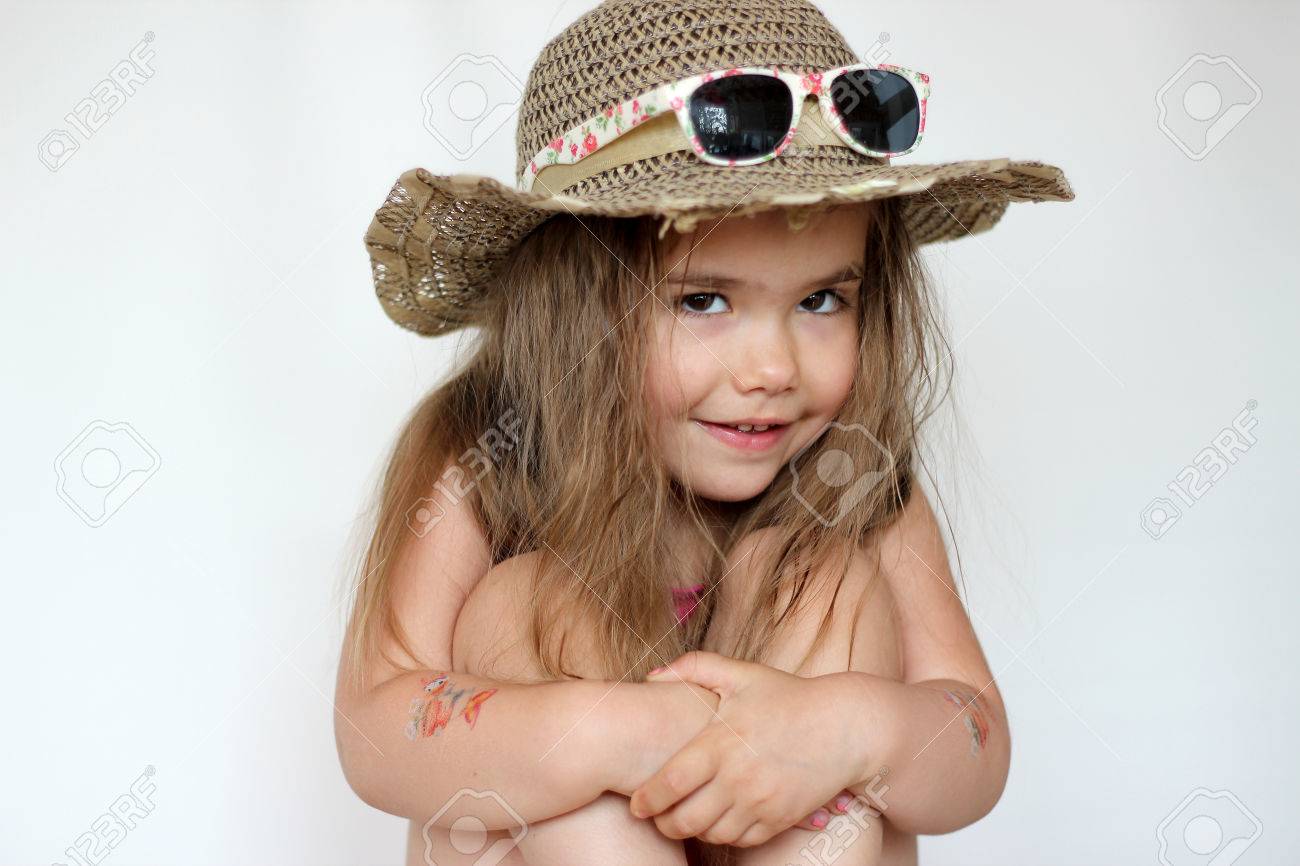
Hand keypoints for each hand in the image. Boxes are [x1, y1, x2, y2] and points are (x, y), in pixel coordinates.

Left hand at [628, 651, 869, 846]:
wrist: (846, 727)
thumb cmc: (790, 697)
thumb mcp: (742, 674)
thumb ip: (693, 667)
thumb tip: (650, 676)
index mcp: (721, 742)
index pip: (670, 784)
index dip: (646, 800)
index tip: (637, 804)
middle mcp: (738, 777)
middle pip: (684, 819)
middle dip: (663, 823)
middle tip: (656, 817)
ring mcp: (761, 802)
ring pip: (711, 835)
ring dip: (693, 832)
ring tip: (685, 818)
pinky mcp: (780, 819)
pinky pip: (741, 841)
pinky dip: (724, 837)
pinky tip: (718, 822)